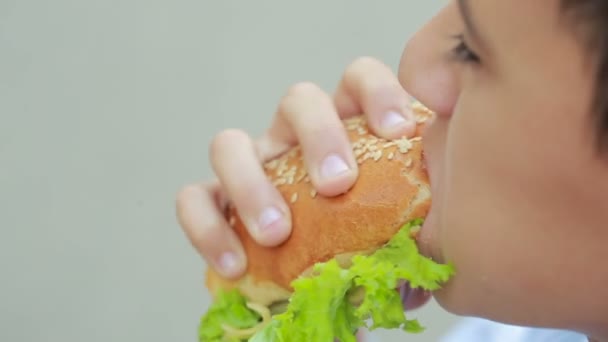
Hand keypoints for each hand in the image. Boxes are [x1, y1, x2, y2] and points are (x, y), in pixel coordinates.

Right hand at [176, 57, 417, 278]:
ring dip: (252, 184)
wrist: (323, 284)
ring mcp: (251, 164)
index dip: (377, 93)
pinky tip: (236, 263)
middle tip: (337, 185)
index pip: (357, 81)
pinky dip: (208, 228)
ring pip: (229, 142)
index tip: (398, 130)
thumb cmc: (365, 245)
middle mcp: (294, 137)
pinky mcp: (214, 200)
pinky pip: (194, 199)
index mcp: (345, 129)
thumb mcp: (397, 229)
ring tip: (278, 233)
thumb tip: (435, 223)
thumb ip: (415, 217)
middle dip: (318, 135)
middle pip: (297, 101)